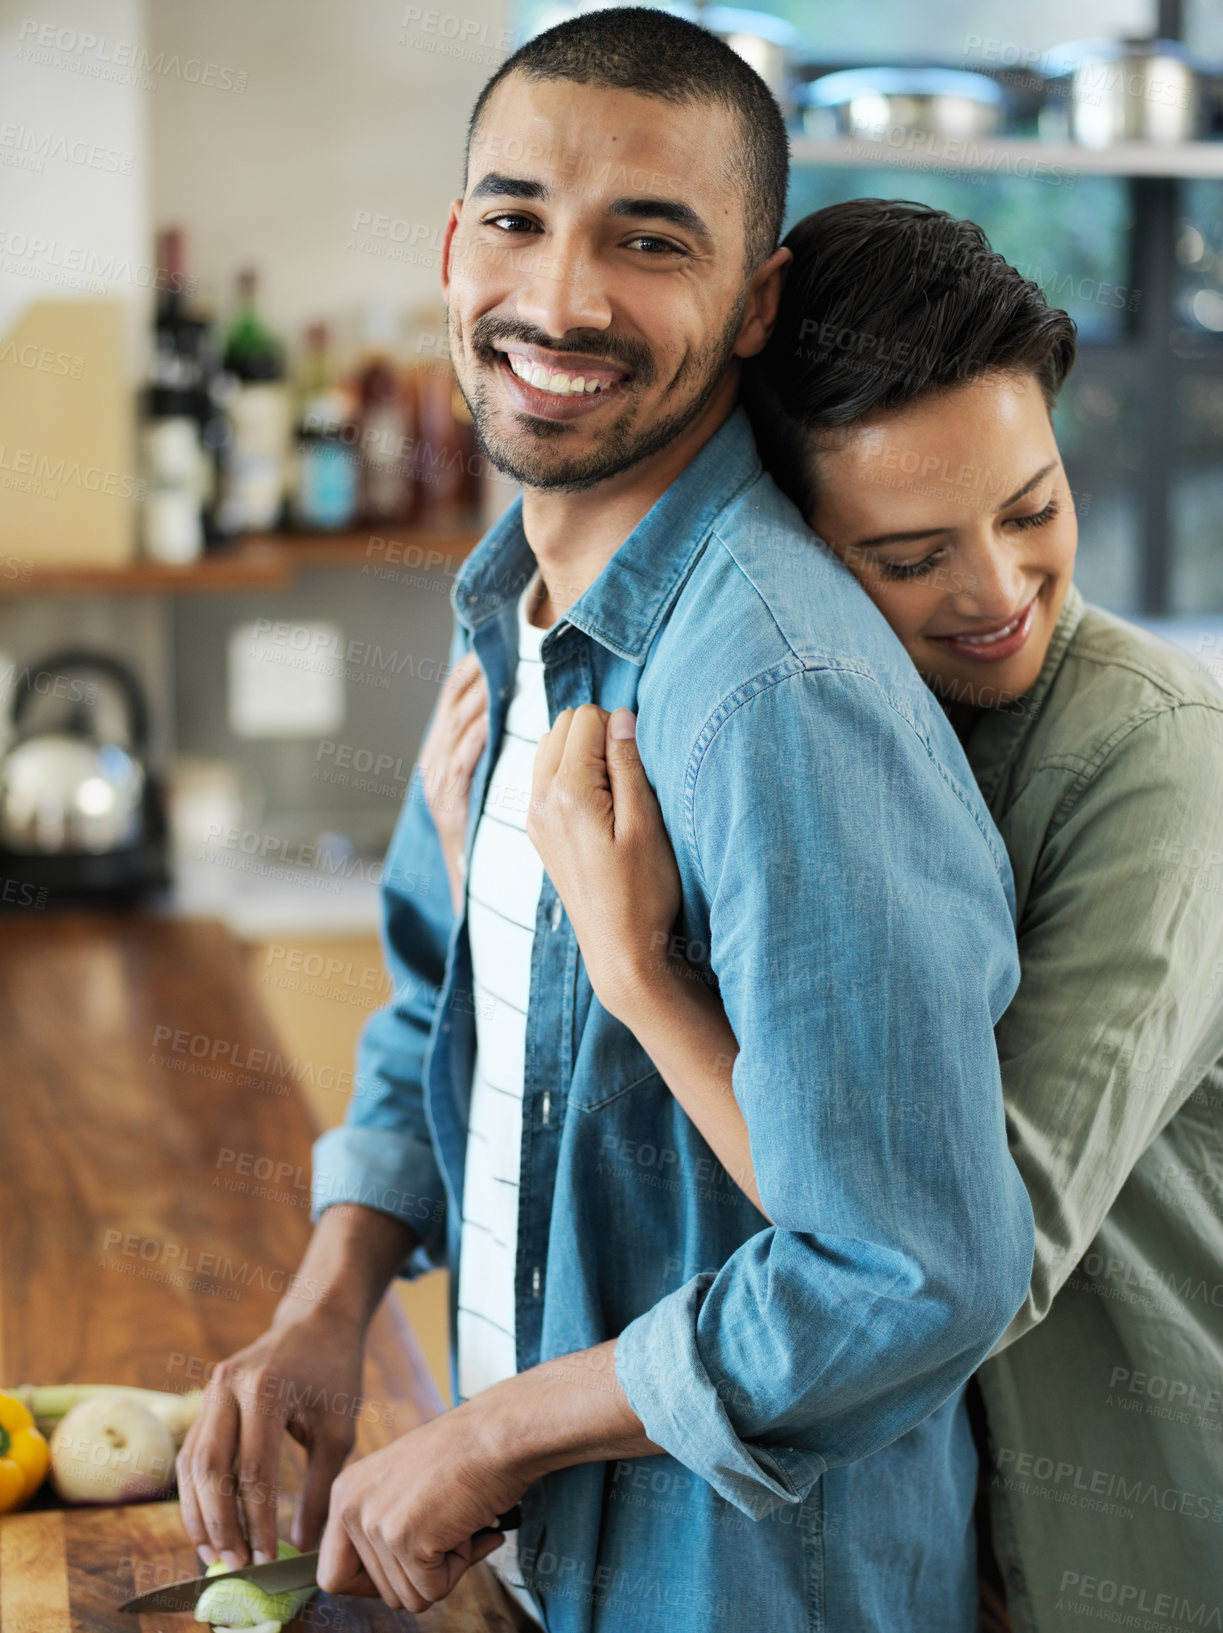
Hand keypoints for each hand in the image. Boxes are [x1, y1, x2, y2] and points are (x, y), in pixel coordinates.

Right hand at [176, 1306, 366, 1568]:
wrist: (317, 1319)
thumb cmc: (334, 1372)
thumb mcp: (338, 1429)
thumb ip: (319, 1489)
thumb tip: (302, 1546)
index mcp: (267, 1389)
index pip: (254, 1469)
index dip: (258, 1520)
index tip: (267, 1558)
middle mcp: (229, 1386)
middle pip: (211, 1469)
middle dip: (221, 1524)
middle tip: (235, 1564)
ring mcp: (212, 1389)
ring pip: (192, 1464)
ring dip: (200, 1514)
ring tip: (216, 1553)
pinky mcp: (207, 1398)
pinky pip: (192, 1452)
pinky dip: (197, 1491)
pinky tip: (210, 1522)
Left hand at [316, 1400, 526, 1611]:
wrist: (499, 1432)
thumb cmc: (466, 1453)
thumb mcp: (403, 1483)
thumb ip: (385, 1523)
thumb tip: (387, 1584)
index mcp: (345, 1492)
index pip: (333, 1574)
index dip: (370, 1585)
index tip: (404, 1570)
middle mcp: (350, 1507)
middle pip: (378, 1591)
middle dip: (421, 1573)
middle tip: (447, 1534)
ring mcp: (376, 1524)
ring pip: (407, 1597)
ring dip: (444, 1570)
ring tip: (458, 1523)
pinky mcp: (404, 1539)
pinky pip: (432, 1591)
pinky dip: (460, 1567)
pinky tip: (468, 1528)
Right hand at [419, 650, 488, 912]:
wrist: (469, 882)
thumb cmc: (484, 830)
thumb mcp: (480, 782)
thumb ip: (489, 748)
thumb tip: (513, 711)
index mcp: (441, 750)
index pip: (453, 695)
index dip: (472, 669)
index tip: (494, 644)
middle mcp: (434, 761)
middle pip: (453, 702)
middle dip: (477, 673)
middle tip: (503, 646)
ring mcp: (437, 781)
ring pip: (456, 726)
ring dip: (480, 697)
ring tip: (503, 671)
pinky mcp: (448, 801)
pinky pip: (461, 759)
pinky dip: (476, 735)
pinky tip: (494, 717)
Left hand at [527, 703, 681, 1021]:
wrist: (619, 949)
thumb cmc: (643, 890)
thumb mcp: (647, 823)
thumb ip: (629, 764)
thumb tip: (621, 715)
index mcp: (568, 793)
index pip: (586, 718)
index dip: (619, 729)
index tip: (639, 766)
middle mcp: (540, 799)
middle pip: (563, 725)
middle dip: (598, 735)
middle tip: (628, 779)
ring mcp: (535, 816)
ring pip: (551, 747)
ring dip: (582, 753)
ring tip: (614, 792)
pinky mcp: (538, 830)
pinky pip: (546, 776)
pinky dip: (570, 774)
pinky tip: (598, 807)